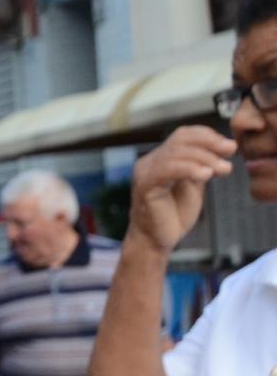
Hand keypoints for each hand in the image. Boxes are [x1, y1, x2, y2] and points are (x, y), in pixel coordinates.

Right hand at [128, 124, 236, 254]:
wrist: (157, 240)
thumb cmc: (174, 214)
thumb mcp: (194, 183)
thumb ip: (201, 165)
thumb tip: (225, 146)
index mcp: (160, 158)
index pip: (183, 135)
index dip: (207, 136)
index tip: (229, 147)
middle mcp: (149, 161)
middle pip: (181, 140)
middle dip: (210, 144)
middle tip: (230, 153)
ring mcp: (145, 172)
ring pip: (177, 153)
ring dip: (205, 158)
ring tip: (223, 169)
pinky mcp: (145, 186)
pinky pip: (168, 169)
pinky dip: (189, 169)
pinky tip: (206, 175)